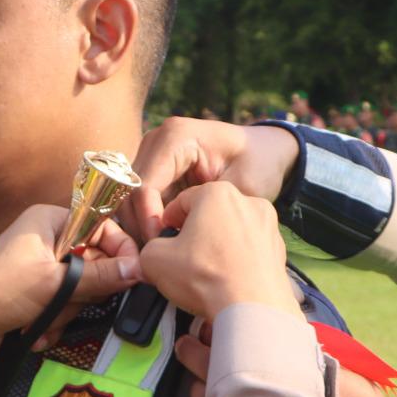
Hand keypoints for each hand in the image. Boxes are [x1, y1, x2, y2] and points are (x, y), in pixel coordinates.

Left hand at [0, 205, 141, 371]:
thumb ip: (101, 276)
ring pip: (80, 289)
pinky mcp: (37, 290)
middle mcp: (48, 237)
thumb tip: (139, 269)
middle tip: (66, 301)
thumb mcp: (56, 283)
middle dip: (82, 292)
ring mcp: (42, 265)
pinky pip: (63, 305)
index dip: (119, 252)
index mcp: (51, 220)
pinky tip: (35, 331)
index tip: (132, 275)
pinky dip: (53, 321)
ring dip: (64, 312)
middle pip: (94, 262)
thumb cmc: (0, 291)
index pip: (103, 227)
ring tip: (42, 320)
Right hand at [125, 118, 297, 239]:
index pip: (144, 185)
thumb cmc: (260, 166)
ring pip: (130, 199)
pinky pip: (141, 202)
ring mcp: (152, 155)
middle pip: (129, 192)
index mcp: (176, 137)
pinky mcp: (154, 170)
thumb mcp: (242, 187)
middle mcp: (157, 141)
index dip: (148, 221)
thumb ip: (207, 210)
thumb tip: (168, 239)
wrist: (267, 153)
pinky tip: (167, 245)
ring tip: (163, 255)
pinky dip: (150, 224)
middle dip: (140, 226)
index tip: (162, 248)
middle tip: (155, 259)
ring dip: (142, 228)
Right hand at [135, 183, 291, 318]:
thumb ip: (150, 248)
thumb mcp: (155, 260)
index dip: (167, 222)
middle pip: (210, 214)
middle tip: (183, 259)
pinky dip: (239, 261)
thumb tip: (158, 253)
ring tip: (207, 273)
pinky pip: (251, 250)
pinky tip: (229, 280)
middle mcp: (248, 201)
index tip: (163, 240)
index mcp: (216, 193)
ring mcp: (269, 226)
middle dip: (196, 234)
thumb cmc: (204, 277)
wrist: (251, 309)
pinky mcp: (280, 250)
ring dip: (218, 246)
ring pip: (232, 231)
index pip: (182, 201)